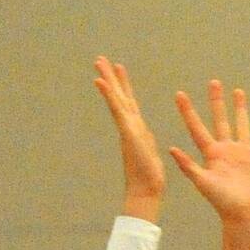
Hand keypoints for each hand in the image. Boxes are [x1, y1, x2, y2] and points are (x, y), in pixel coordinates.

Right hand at [92, 57, 165, 221]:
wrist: (146, 191)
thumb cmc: (149, 177)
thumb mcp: (150, 152)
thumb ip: (146, 140)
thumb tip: (144, 132)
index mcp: (136, 129)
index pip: (128, 103)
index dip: (123, 86)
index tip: (118, 70)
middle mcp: (129, 126)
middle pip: (119, 96)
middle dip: (111, 77)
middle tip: (101, 58)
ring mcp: (127, 128)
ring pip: (116, 99)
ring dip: (107, 80)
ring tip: (100, 62)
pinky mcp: (127, 132)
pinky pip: (117, 110)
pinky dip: (108, 95)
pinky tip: (101, 82)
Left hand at [169, 81, 249, 243]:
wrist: (245, 215)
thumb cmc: (223, 202)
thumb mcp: (203, 183)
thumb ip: (189, 166)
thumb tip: (171, 149)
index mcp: (211, 153)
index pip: (196, 127)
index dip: (188, 111)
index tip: (180, 94)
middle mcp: (227, 149)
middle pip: (220, 119)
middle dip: (216, 101)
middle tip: (213, 82)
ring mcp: (244, 153)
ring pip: (242, 124)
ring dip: (240, 109)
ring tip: (238, 91)